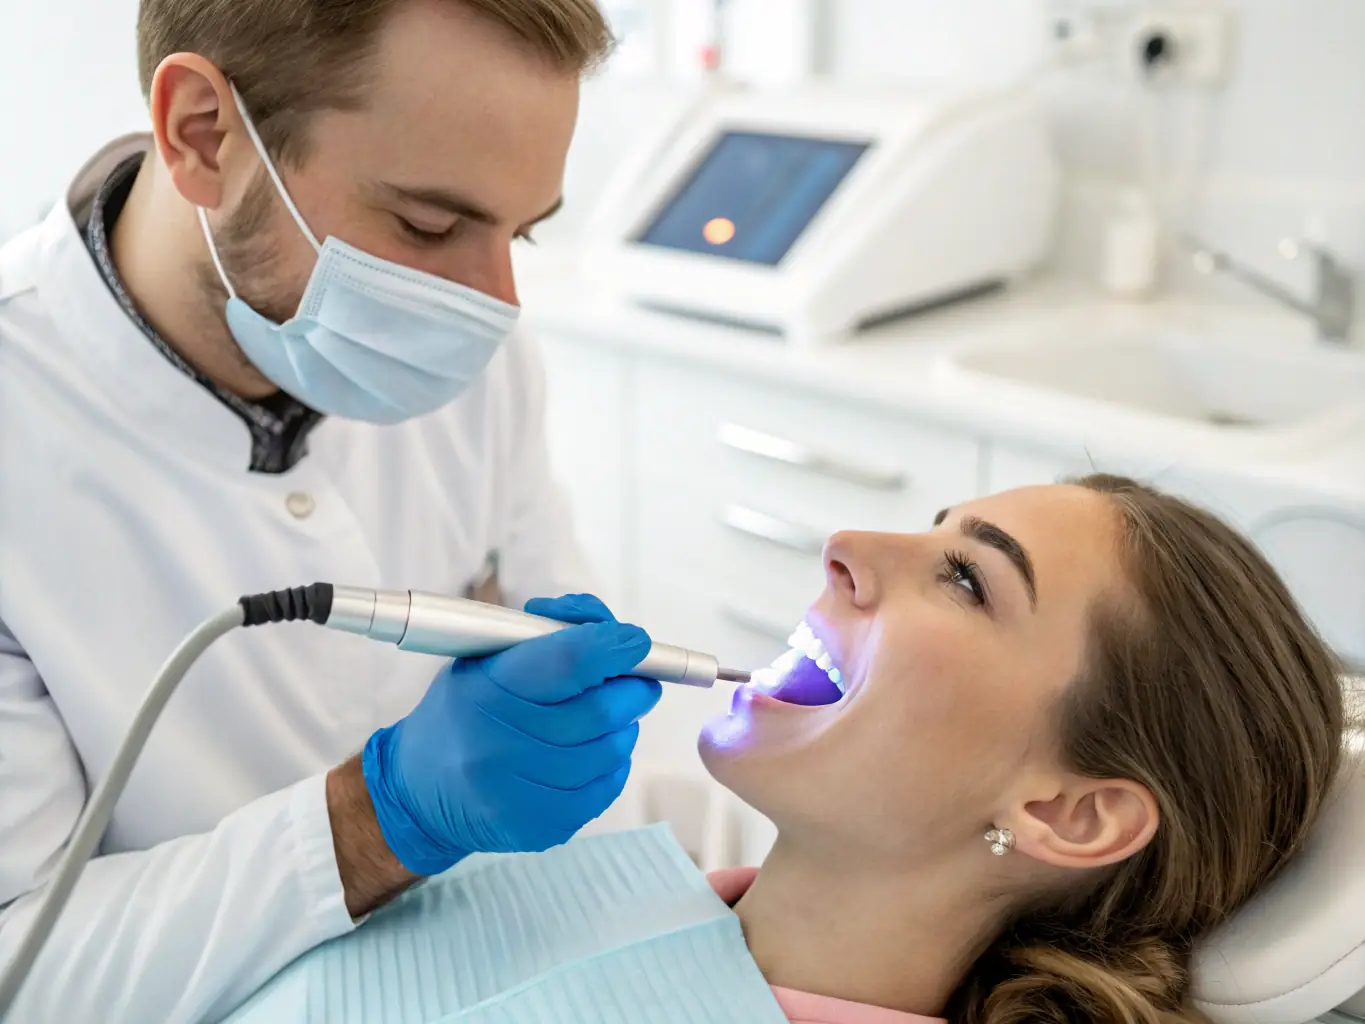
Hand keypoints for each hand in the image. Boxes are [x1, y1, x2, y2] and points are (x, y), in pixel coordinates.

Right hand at [359, 595, 661, 874]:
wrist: (420, 792)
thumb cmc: (464, 710)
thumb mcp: (485, 656)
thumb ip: (547, 633)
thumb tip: (611, 630)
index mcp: (485, 691)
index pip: (568, 661)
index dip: (613, 646)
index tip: (635, 640)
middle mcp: (500, 745)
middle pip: (601, 709)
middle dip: (633, 687)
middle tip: (638, 677)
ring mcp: (521, 793)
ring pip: (611, 749)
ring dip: (624, 725)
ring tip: (609, 715)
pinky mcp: (542, 828)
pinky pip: (606, 787)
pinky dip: (612, 761)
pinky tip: (594, 750)